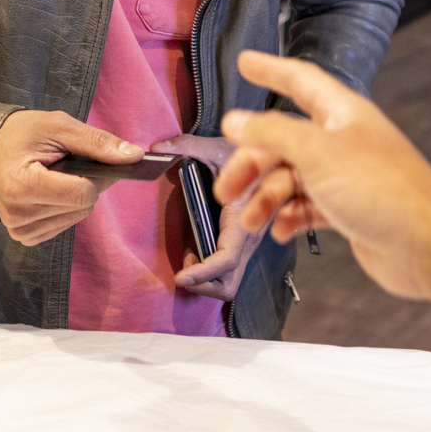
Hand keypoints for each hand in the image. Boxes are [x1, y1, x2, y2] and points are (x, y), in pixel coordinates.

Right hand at [0, 111, 143, 245]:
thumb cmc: (21, 134)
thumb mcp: (58, 126)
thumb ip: (97, 142)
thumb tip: (134, 156)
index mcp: (22, 187)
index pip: (83, 194)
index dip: (96, 175)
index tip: (90, 158)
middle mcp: (19, 216)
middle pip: (83, 206)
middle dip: (88, 183)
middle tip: (69, 162)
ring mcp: (21, 230)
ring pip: (78, 216)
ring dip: (77, 195)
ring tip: (55, 175)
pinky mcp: (26, 236)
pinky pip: (65, 224)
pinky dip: (66, 206)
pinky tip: (50, 190)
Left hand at [152, 134, 263, 298]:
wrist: (274, 157)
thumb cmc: (247, 153)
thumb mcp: (217, 146)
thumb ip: (187, 145)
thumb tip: (157, 148)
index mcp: (243, 219)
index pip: (226, 259)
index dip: (203, 273)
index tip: (179, 276)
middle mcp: (248, 238)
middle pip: (229, 284)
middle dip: (203, 286)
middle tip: (183, 269)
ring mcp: (246, 244)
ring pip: (229, 281)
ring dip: (205, 280)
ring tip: (189, 256)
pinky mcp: (242, 244)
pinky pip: (228, 270)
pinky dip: (209, 270)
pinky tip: (195, 248)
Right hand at [216, 51, 430, 303]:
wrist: (428, 244)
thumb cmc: (380, 189)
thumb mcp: (317, 154)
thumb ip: (272, 133)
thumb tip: (234, 120)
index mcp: (340, 114)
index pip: (299, 80)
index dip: (270, 69)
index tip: (244, 62)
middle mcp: (342, 140)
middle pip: (284, 140)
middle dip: (252, 163)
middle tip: (225, 190)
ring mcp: (346, 176)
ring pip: (292, 178)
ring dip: (266, 197)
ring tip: (250, 222)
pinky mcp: (348, 210)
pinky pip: (307, 207)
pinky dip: (289, 217)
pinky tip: (279, 232)